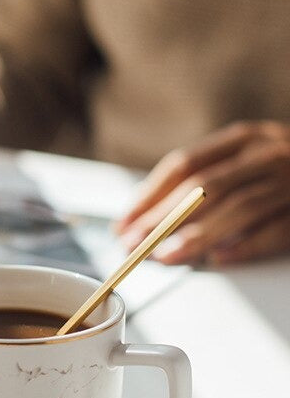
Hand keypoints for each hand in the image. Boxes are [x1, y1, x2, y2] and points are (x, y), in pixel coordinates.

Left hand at [115, 121, 289, 265]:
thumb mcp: (245, 160)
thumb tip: (146, 218)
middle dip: (162, 220)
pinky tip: (220, 259)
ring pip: (239, 208)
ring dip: (197, 235)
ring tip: (166, 256)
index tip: (124, 224)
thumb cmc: (282, 170)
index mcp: (244, 138)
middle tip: (134, 245)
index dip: (149, 196)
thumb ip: (203, 181)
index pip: (184, 164)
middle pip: (204, 187)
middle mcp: (269, 153)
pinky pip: (278, 228)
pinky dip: (248, 244)